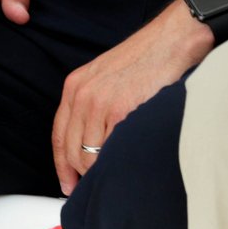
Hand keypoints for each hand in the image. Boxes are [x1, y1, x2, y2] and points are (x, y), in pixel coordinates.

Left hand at [51, 0, 211, 195]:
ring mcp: (100, 103)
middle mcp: (83, 94)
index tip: (68, 184)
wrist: (168, 41)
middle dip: (83, 175)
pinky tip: (129, 160)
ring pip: (91, 158)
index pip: (59, 136)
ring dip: (103, 171)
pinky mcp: (121, 111)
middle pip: (72, 152)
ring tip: (119, 171)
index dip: (62, 166)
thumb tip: (89, 145)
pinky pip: (112, 152)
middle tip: (96, 187)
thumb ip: (92, 105)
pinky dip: (119, 162)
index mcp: (75, 86)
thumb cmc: (143, 59)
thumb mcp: (104, 77)